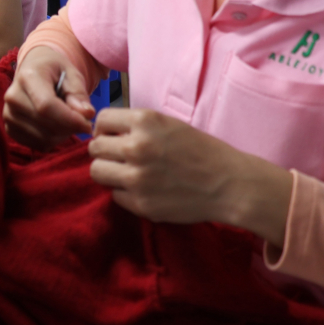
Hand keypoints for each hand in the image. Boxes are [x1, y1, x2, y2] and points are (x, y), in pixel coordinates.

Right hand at [3, 46, 95, 148]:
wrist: (33, 70)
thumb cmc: (55, 71)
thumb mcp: (72, 73)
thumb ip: (79, 94)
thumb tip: (86, 114)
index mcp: (27, 77)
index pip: (46, 106)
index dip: (70, 119)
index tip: (88, 124)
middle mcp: (13, 97)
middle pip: (46, 125)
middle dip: (70, 128)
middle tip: (82, 120)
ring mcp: (8, 115)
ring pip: (44, 139)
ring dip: (63, 135)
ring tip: (67, 119)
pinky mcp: (10, 129)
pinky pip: (38, 145)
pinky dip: (52, 140)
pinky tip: (55, 125)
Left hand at [88, 108, 293, 243]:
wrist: (229, 184)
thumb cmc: (202, 151)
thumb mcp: (169, 124)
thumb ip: (138, 126)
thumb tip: (106, 133)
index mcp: (145, 121)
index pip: (102, 120)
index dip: (105, 129)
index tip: (113, 136)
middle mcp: (136, 147)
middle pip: (94, 148)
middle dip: (104, 151)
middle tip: (120, 157)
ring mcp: (137, 177)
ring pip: (96, 172)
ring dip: (108, 172)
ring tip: (126, 173)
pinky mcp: (140, 204)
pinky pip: (115, 195)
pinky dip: (125, 193)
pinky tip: (144, 189)